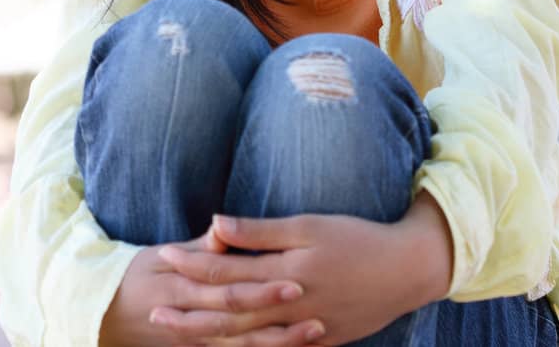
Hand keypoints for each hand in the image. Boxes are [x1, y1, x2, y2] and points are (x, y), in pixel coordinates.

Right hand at [100, 221, 322, 346]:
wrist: (105, 317)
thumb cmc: (138, 277)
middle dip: (278, 318)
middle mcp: (192, 321)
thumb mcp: (162, 256)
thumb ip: (198, 248)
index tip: (296, 279)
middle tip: (316, 308)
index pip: (227, 290)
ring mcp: (198, 342)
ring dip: (280, 342)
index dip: (261, 288)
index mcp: (182, 289)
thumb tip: (224, 227)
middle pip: (240, 323)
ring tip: (317, 330)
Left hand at [153, 198, 454, 346]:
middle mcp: (288, 306)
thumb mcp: (310, 225)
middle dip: (189, 313)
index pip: (227, 272)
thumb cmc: (358, 239)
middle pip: (229, 314)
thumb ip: (262, 231)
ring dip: (208, 337)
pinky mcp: (316, 342)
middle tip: (152, 314)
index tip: (164, 256)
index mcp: (285, 272)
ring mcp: (302, 331)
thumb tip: (216, 224)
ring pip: (245, 339)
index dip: (193, 265)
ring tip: (178, 335)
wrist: (406, 271)